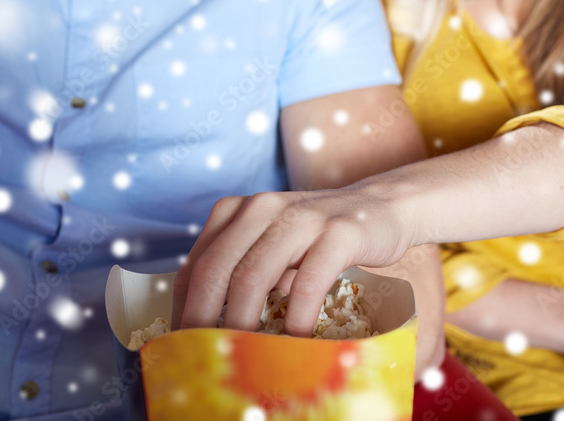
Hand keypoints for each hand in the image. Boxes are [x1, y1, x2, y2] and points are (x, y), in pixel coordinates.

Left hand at [171, 186, 415, 336]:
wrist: (381, 207)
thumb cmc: (318, 238)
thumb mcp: (273, 245)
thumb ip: (243, 271)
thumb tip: (208, 330)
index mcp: (237, 211)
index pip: (196, 264)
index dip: (182, 309)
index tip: (182, 344)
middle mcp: (262, 207)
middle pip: (216, 270)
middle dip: (203, 320)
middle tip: (204, 357)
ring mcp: (300, 217)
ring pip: (253, 275)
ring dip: (242, 324)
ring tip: (242, 356)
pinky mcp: (338, 232)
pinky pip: (308, 282)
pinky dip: (296, 318)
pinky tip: (294, 341)